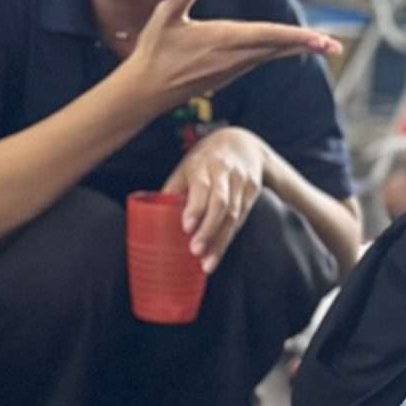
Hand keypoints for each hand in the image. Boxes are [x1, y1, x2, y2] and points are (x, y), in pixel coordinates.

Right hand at [124, 0, 338, 115]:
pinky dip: (276, 52)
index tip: (321, 40)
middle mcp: (234, 56)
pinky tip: (285, 49)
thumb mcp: (162, 21)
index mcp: (225, 40)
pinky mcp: (226, 73)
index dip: (297, 37)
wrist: (145, 92)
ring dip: (294, 48)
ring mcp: (232, 67)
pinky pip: (259, 59)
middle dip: (307, 45)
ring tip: (319, 44)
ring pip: (270, 54)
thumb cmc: (154, 54)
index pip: (269, 36)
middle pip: (278, 48)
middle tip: (335, 46)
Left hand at [164, 127, 270, 274]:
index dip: (195, 208)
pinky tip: (217, 254)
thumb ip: (174, 190)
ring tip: (207, 263)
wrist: (242, 143)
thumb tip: (153, 219)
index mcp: (203, 164)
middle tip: (195, 251)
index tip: (186, 227)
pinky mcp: (252, 192)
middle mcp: (224, 172)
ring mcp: (241, 182)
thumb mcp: (187, 167)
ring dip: (220, 241)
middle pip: (221, 203)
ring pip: (234, 215)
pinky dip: (228, 238)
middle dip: (209, 230)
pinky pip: (241, 218)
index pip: (201, 187)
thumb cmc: (205, 160)